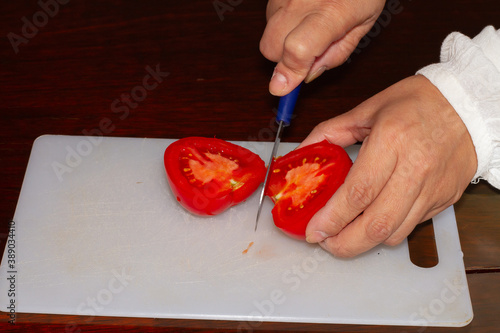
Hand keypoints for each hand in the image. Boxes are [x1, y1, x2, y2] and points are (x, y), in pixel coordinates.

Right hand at [260, 0, 385, 95]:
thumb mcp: (363, 26)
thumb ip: (335, 55)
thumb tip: (305, 77)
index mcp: (332, 12)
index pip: (297, 50)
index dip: (287, 73)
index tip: (283, 89)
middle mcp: (302, 0)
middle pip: (270, 47)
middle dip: (282, 59)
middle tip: (306, 54)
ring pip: (267, 31)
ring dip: (282, 38)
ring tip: (308, 25)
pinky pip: (269, 14)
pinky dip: (281, 21)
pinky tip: (302, 11)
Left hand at [302, 75, 476, 256]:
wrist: (467, 105)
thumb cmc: (416, 103)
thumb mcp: (367, 110)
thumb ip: (329, 132)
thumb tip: (302, 152)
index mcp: (391, 141)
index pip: (357, 193)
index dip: (331, 218)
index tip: (313, 230)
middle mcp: (414, 169)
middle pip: (376, 224)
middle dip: (344, 243)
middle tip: (324, 242)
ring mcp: (432, 188)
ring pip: (394, 233)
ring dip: (364, 242)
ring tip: (343, 236)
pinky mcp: (444, 199)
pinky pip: (412, 227)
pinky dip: (387, 231)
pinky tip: (372, 221)